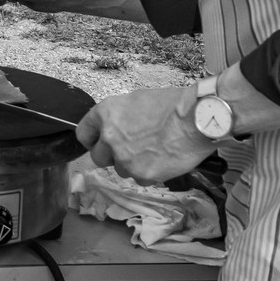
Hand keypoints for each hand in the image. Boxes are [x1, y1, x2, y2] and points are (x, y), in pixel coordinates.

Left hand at [76, 85, 211, 183]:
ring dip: (133, 165)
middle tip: (130, 150)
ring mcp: (124, 159)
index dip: (92, 140)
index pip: (83, 134)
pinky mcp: (142, 175)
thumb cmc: (171, 104)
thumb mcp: (136, 101)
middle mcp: (109, 138)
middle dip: (111, 156)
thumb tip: (116, 128)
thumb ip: (119, 118)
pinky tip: (164, 160)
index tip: (99, 143)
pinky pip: (140, 179)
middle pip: (98, 157)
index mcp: (105, 114)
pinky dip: (150, 173)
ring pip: (121, 169)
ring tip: (154, 151)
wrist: (196, 118)